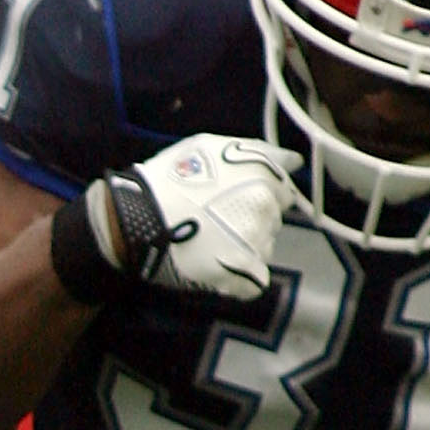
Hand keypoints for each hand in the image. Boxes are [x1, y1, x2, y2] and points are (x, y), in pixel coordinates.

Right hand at [81, 135, 299, 301]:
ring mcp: (255, 241)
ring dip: (244, 249)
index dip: (258, 198)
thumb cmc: (169, 180)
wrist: (135, 218)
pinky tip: (214, 267)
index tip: (232, 202)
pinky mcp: (242, 271)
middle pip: (273, 222)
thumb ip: (259, 152)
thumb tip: (294, 162)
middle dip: (251, 222)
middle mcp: (265, 207)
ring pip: (263, 249)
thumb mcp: (211, 148)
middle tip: (214, 222)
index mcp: (263, 176)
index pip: (284, 193)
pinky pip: (254, 281)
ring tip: (209, 243)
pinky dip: (238, 278)